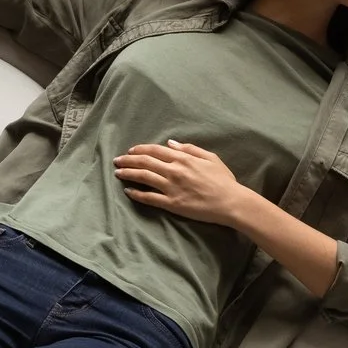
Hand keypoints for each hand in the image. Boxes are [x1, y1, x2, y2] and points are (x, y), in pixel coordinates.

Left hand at [114, 140, 248, 224]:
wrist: (231, 202)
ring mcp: (171, 187)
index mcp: (183, 159)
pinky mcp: (172, 204)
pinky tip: (128, 191)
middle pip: (145, 162)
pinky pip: (149, 198)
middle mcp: (174, 171)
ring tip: (117, 173)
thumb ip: (189, 149)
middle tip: (117, 160)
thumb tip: (171, 143)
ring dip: (128, 173)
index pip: (155, 151)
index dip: (140, 149)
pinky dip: (137, 194)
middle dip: (128, 160)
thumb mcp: (210, 158)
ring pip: (144, 177)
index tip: (130, 151)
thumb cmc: (223, 180)